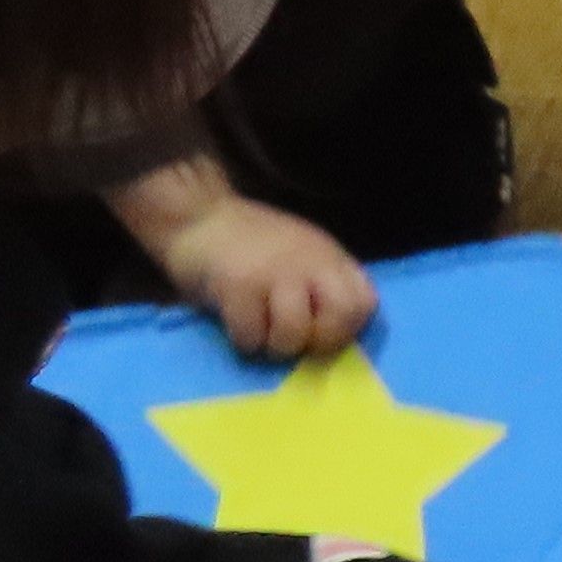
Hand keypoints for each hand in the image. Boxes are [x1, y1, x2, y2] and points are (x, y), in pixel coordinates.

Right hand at [156, 192, 373, 358]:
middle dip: (320, 342)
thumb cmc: (250, 245)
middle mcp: (310, 262)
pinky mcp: (237, 284)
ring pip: (294, 333)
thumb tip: (331, 340)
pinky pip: (251, 335)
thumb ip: (321, 285)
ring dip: (276, 347)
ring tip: (262, 336)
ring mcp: (274, 272)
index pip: (365, 303)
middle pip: (341, 316)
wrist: (197, 215)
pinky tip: (236, 327)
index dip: (348, 328)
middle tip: (296, 342)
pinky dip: (245, 342)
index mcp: (330, 258)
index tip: (322, 334)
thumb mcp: (301, 256)